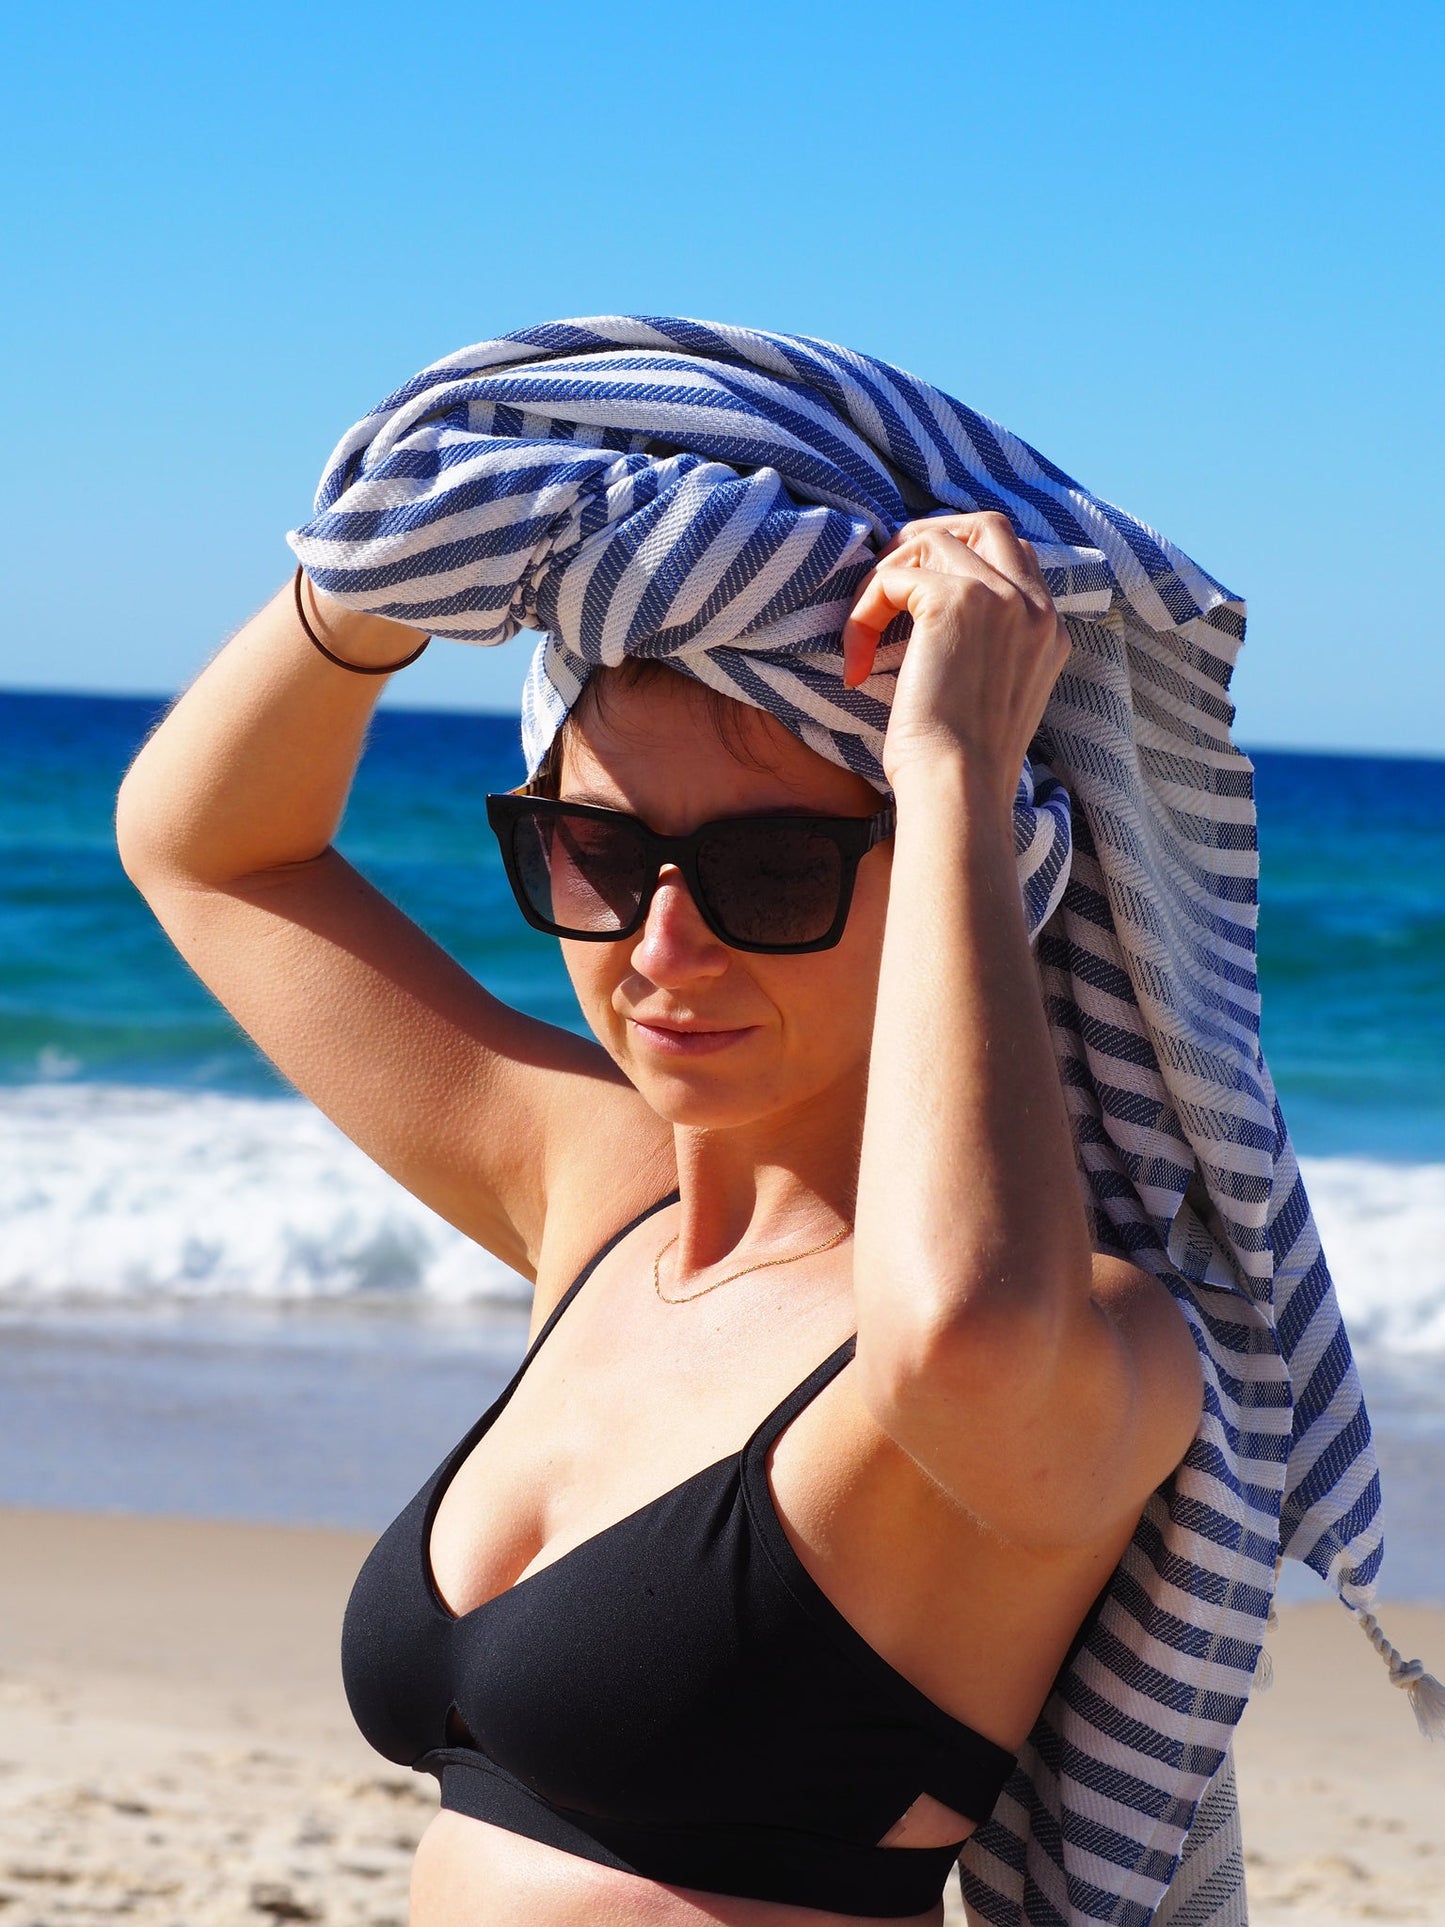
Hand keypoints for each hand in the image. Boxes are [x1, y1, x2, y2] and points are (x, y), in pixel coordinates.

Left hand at [840, 512, 1068, 804]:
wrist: (959, 789)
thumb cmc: (962, 766)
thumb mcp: (991, 698)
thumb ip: (986, 650)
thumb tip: (931, 627)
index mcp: (1049, 629)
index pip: (1013, 557)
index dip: (960, 560)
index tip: (914, 593)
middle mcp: (1034, 605)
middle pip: (986, 524)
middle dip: (928, 537)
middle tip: (886, 580)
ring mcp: (1000, 596)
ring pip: (931, 540)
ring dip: (885, 576)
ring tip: (864, 632)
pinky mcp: (954, 600)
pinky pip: (891, 578)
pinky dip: (862, 613)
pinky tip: (857, 663)